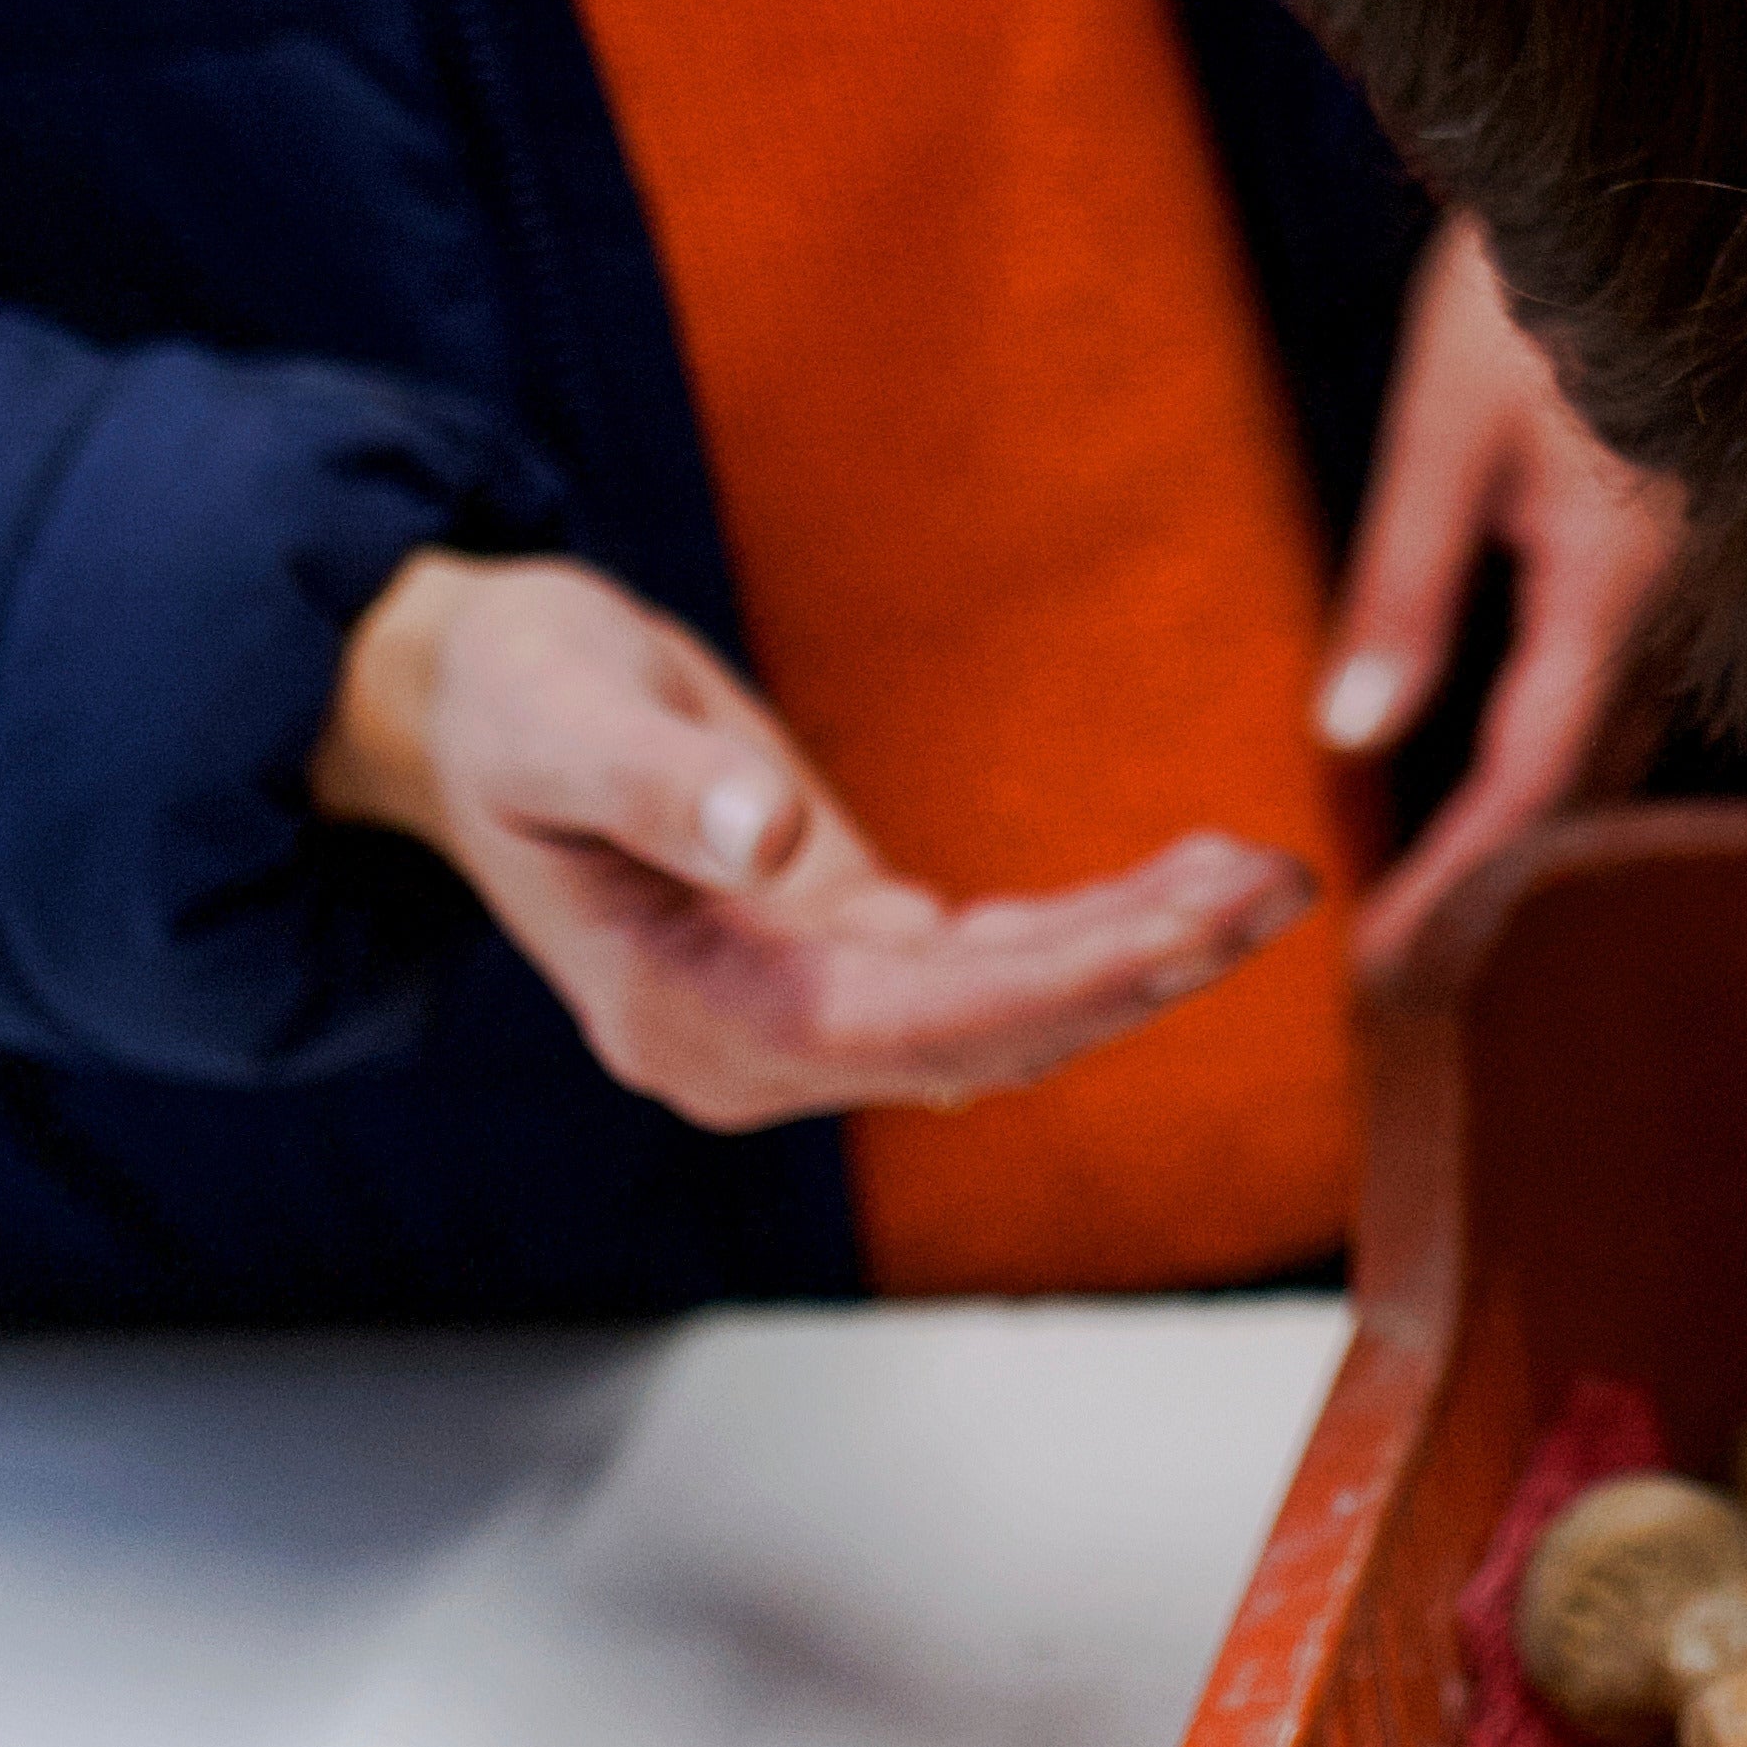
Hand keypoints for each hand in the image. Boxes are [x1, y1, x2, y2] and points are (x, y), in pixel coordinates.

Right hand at [312, 549, 1309, 1131]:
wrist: (472, 704)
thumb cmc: (505, 700)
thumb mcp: (555, 715)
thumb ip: (659, 784)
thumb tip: (762, 842)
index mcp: (683, 1016)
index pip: (902, 1027)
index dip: (1053, 984)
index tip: (1184, 932)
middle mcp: (750, 1045)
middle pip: (978, 1036)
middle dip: (1133, 969)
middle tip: (1274, 886)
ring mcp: (799, 1013)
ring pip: (1002, 1015)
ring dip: (1135, 954)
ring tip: (1265, 877)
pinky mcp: (839, 960)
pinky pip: (988, 971)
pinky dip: (1090, 932)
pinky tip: (1187, 886)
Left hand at [1317, 213, 1686, 989]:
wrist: (1665, 167)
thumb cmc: (1542, 278)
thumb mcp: (1441, 430)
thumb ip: (1402, 589)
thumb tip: (1348, 735)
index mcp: (1614, 579)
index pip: (1537, 777)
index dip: (1465, 878)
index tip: (1392, 954)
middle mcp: (1677, 594)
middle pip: (1592, 776)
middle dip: (1501, 874)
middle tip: (1408, 948)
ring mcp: (1699, 567)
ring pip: (1626, 731)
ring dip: (1542, 812)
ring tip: (1448, 877)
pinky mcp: (1694, 537)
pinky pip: (1641, 673)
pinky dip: (1578, 738)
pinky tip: (1520, 748)